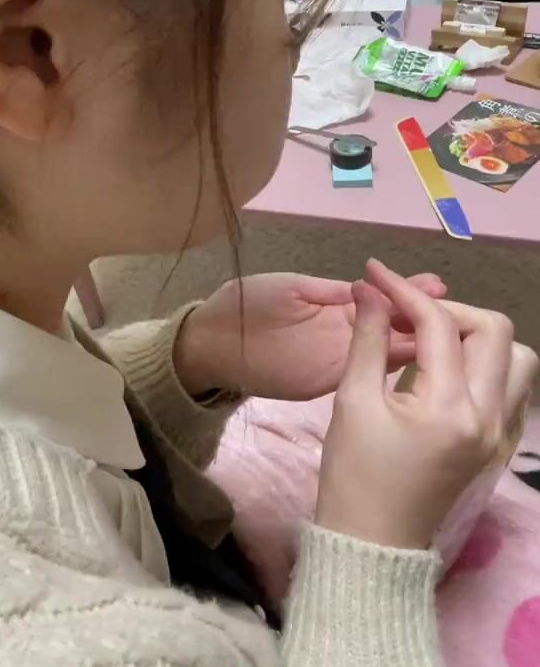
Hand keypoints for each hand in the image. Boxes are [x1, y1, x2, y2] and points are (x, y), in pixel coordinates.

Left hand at [174, 268, 446, 400]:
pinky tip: (418, 360)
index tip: (438, 284)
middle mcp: (345, 334)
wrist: (213, 340)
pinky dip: (390, 366)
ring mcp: (339, 360)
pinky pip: (365, 373)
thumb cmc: (247, 304)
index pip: (382, 300)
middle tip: (454, 309)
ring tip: (447, 333)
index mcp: (337, 307)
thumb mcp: (294, 288)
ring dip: (415, 342)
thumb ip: (332, 291)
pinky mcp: (328, 381)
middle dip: (422, 317)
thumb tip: (371, 285)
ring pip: (386, 352)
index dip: (408, 293)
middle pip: (392, 327)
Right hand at [316, 260, 538, 549]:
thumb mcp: (352, 401)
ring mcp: (499, 432)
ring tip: (431, 339)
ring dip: (477, 335)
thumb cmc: (353, 475)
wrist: (371, 543)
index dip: (403, 291)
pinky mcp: (496, 442)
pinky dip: (486, 363)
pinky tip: (446, 366)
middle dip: (446, 309)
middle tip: (404, 313)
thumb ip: (368, 338)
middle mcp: (488, 416)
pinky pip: (511, 386)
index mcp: (450, 408)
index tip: (373, 275)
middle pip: (493, 330)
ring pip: (515, 357)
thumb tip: (369, 289)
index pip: (438, 325)